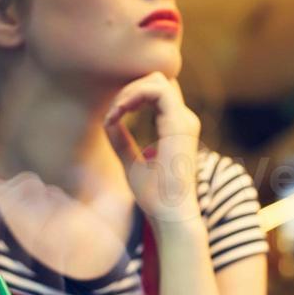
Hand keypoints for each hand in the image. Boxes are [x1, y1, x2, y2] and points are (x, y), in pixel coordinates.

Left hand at [103, 72, 202, 226]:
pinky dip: (134, 95)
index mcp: (176, 127)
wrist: (169, 214)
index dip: (131, 96)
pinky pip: (158, 90)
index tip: (111, 119)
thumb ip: (121, 140)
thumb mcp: (130, 162)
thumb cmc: (154, 196)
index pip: (156, 93)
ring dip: (129, 91)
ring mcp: (185, 120)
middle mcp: (184, 120)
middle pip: (157, 80)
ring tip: (114, 113)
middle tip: (112, 113)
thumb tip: (108, 121)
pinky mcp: (181, 123)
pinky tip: (119, 112)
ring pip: (157, 80)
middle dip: (129, 89)